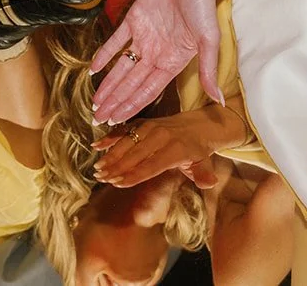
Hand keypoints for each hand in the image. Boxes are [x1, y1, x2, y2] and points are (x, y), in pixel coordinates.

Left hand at [89, 0, 258, 124]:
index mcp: (172, 62)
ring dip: (108, 84)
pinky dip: (104, 55)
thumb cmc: (204, 7)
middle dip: (115, 102)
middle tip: (98, 119)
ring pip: (121, 66)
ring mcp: (144, 37)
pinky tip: (92, 70)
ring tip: (95, 103)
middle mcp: (156, 53)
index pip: (147, 91)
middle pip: (131, 83)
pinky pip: (116, 41)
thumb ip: (208, 71)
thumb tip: (218, 101)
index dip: (131, 107)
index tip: (117, 122)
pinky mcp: (134, 19)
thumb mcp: (209, 42)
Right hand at [92, 106, 246, 188]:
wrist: (197, 124)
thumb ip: (203, 175)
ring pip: (128, 141)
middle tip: (101, 178)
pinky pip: (125, 129)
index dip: (134, 175)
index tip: (118, 183)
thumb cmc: (197, 150)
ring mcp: (151, 127)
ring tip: (97, 168)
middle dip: (117, 166)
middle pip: (136, 153)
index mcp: (176, 149)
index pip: (152, 165)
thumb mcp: (203, 163)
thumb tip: (210, 182)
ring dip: (111, 154)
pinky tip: (96, 146)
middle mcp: (161, 136)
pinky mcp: (143, 122)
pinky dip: (111, 137)